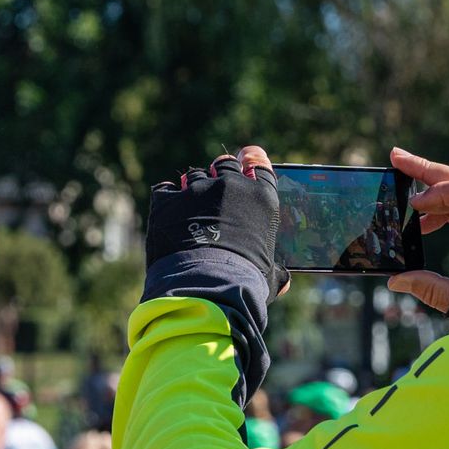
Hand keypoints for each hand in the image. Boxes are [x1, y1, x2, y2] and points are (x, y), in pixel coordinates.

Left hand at [145, 147, 286, 301]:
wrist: (204, 287)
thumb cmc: (244, 284)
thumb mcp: (268, 275)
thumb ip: (275, 269)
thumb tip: (283, 281)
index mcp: (262, 198)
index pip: (259, 166)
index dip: (253, 162)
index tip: (248, 161)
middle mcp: (230, 186)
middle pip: (225, 164)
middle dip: (221, 174)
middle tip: (217, 189)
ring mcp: (196, 190)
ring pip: (194, 176)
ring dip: (194, 188)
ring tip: (191, 208)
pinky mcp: (167, 200)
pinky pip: (165, 189)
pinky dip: (167, 199)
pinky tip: (168, 212)